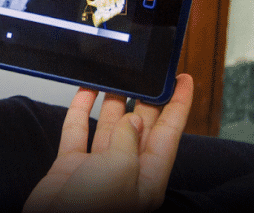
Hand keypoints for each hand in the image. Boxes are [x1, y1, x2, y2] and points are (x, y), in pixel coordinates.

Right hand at [23, 74, 193, 212]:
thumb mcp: (120, 171)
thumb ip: (128, 140)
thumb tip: (132, 119)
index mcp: (148, 179)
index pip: (170, 134)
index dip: (179, 104)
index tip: (183, 80)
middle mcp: (125, 172)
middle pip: (141, 126)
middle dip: (145, 98)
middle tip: (148, 73)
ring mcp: (97, 169)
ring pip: (110, 125)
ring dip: (112, 100)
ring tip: (117, 75)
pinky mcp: (70, 167)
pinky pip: (78, 131)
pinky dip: (81, 109)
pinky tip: (86, 90)